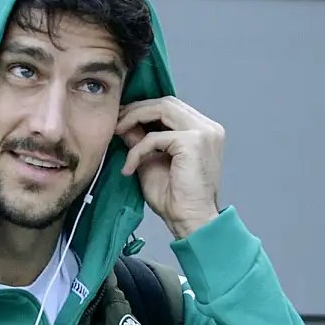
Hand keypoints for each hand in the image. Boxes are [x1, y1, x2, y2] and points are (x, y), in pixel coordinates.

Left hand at [115, 96, 224, 238]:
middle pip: (166, 103)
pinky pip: (155, 137)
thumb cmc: (175, 198)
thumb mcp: (151, 161)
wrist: (191, 221)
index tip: (121, 118)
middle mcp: (208, 128)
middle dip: (137, 109)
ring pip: (162, 110)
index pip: (171, 107)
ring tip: (116, 131)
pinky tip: (129, 166)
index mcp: (203, 131)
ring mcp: (204, 133)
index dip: (144, 109)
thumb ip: (141, 139)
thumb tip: (124, 123)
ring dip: (134, 118)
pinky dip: (138, 149)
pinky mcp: (193, 142)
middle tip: (115, 122)